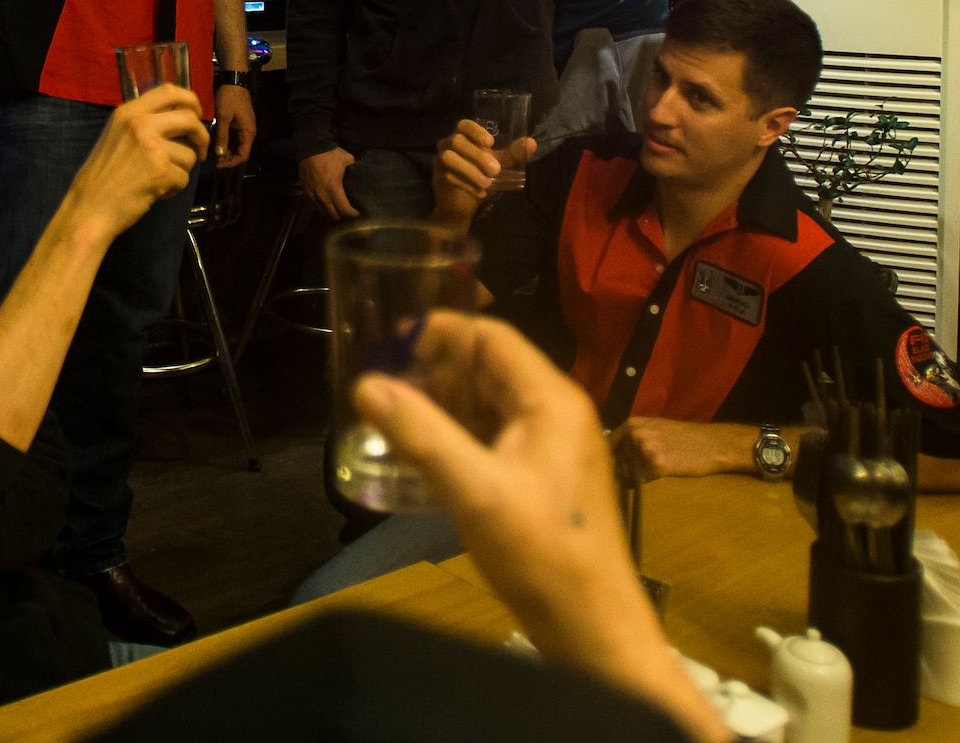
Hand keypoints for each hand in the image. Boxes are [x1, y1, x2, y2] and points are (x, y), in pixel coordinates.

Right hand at [67, 86, 208, 239]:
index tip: (196, 114)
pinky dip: (173, 189)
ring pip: (189, 154)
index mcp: (128, 112)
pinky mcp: (161, 171)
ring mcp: (151, 146)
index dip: (190, 101)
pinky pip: (183, 178)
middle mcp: (140, 124)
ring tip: (159, 181)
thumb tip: (179, 121)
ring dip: (181, 171)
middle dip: (202, 136)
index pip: (170, 91)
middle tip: (201, 150)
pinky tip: (155, 193)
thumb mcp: (116, 136)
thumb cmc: (102, 177)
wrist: (90, 208)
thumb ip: (142, 125)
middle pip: (190, 119)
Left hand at [214, 82, 256, 169]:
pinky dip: (221, 143)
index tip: (217, 165)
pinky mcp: (235, 125)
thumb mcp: (224, 117)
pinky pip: (230, 138)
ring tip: (208, 153)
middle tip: (210, 160)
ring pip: (233, 146)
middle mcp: (247, 133)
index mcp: (248, 133)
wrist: (233, 81)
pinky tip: (211, 144)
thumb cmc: (230, 98)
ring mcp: (241, 129)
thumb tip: (219, 155)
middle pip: (238, 152)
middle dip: (225, 158)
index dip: (231, 163)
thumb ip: (222, 136)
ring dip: (222, 151)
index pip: (243, 155)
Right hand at [300, 147, 358, 219]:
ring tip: (339, 210)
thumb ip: (355, 168)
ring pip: (323, 213)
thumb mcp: (348, 159)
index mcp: (334, 189)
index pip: (344, 210)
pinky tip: (328, 203)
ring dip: (332, 213)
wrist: (310, 148)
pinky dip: (322, 207)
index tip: (359, 213)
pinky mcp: (306, 193)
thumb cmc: (330, 154)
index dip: (353, 214)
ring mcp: (312, 196)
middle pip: (334, 216)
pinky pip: (315, 206)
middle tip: (350, 213)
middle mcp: (322, 196)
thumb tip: (362, 173)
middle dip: (343, 216)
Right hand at [355, 312, 727, 741]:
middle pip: (489, 368)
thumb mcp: (475, 491)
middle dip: (435, 370)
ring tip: (391, 416)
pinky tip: (424, 456)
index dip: (440, 332)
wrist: (593, 626)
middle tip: (380, 383)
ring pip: (490, 405)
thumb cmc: (542, 554)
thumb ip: (421, 435)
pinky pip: (496, 438)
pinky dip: (459, 436)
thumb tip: (366, 386)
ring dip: (444, 405)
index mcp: (550, 400)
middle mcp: (556, 413)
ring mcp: (553, 448)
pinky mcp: (544, 479)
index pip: (492, 337)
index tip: (388, 345)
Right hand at [433, 119, 535, 229]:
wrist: (464, 203)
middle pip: (457, 141)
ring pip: (449, 158)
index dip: (475, 131)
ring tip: (487, 183)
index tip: (491, 142)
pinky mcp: (437, 177)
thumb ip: (512, 154)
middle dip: (477, 155)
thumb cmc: (481, 176)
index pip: (464, 125)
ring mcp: (440, 160)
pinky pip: (448, 176)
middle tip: (495, 170)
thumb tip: (531, 143)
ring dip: (470, 171)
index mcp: (464, 137)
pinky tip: (480, 193)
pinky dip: (466, 184)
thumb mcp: (499, 165)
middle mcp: (448, 145)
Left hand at [609, 417, 751, 481]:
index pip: (606, 444)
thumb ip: (631, 437)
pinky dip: (647, 482)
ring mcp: (646, 450)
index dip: (605, 458)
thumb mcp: (655, 428)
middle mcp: (636, 435)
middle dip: (618, 471)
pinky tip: (661, 474)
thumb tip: (608, 452)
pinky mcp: (656, 465)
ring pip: (627, 472)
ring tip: (652, 471)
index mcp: (633, 424)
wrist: (711, 444)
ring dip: (633, 478)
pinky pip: (642, 481)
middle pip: (614, 461)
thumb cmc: (683, 438)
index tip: (604, 469)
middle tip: (627, 477)